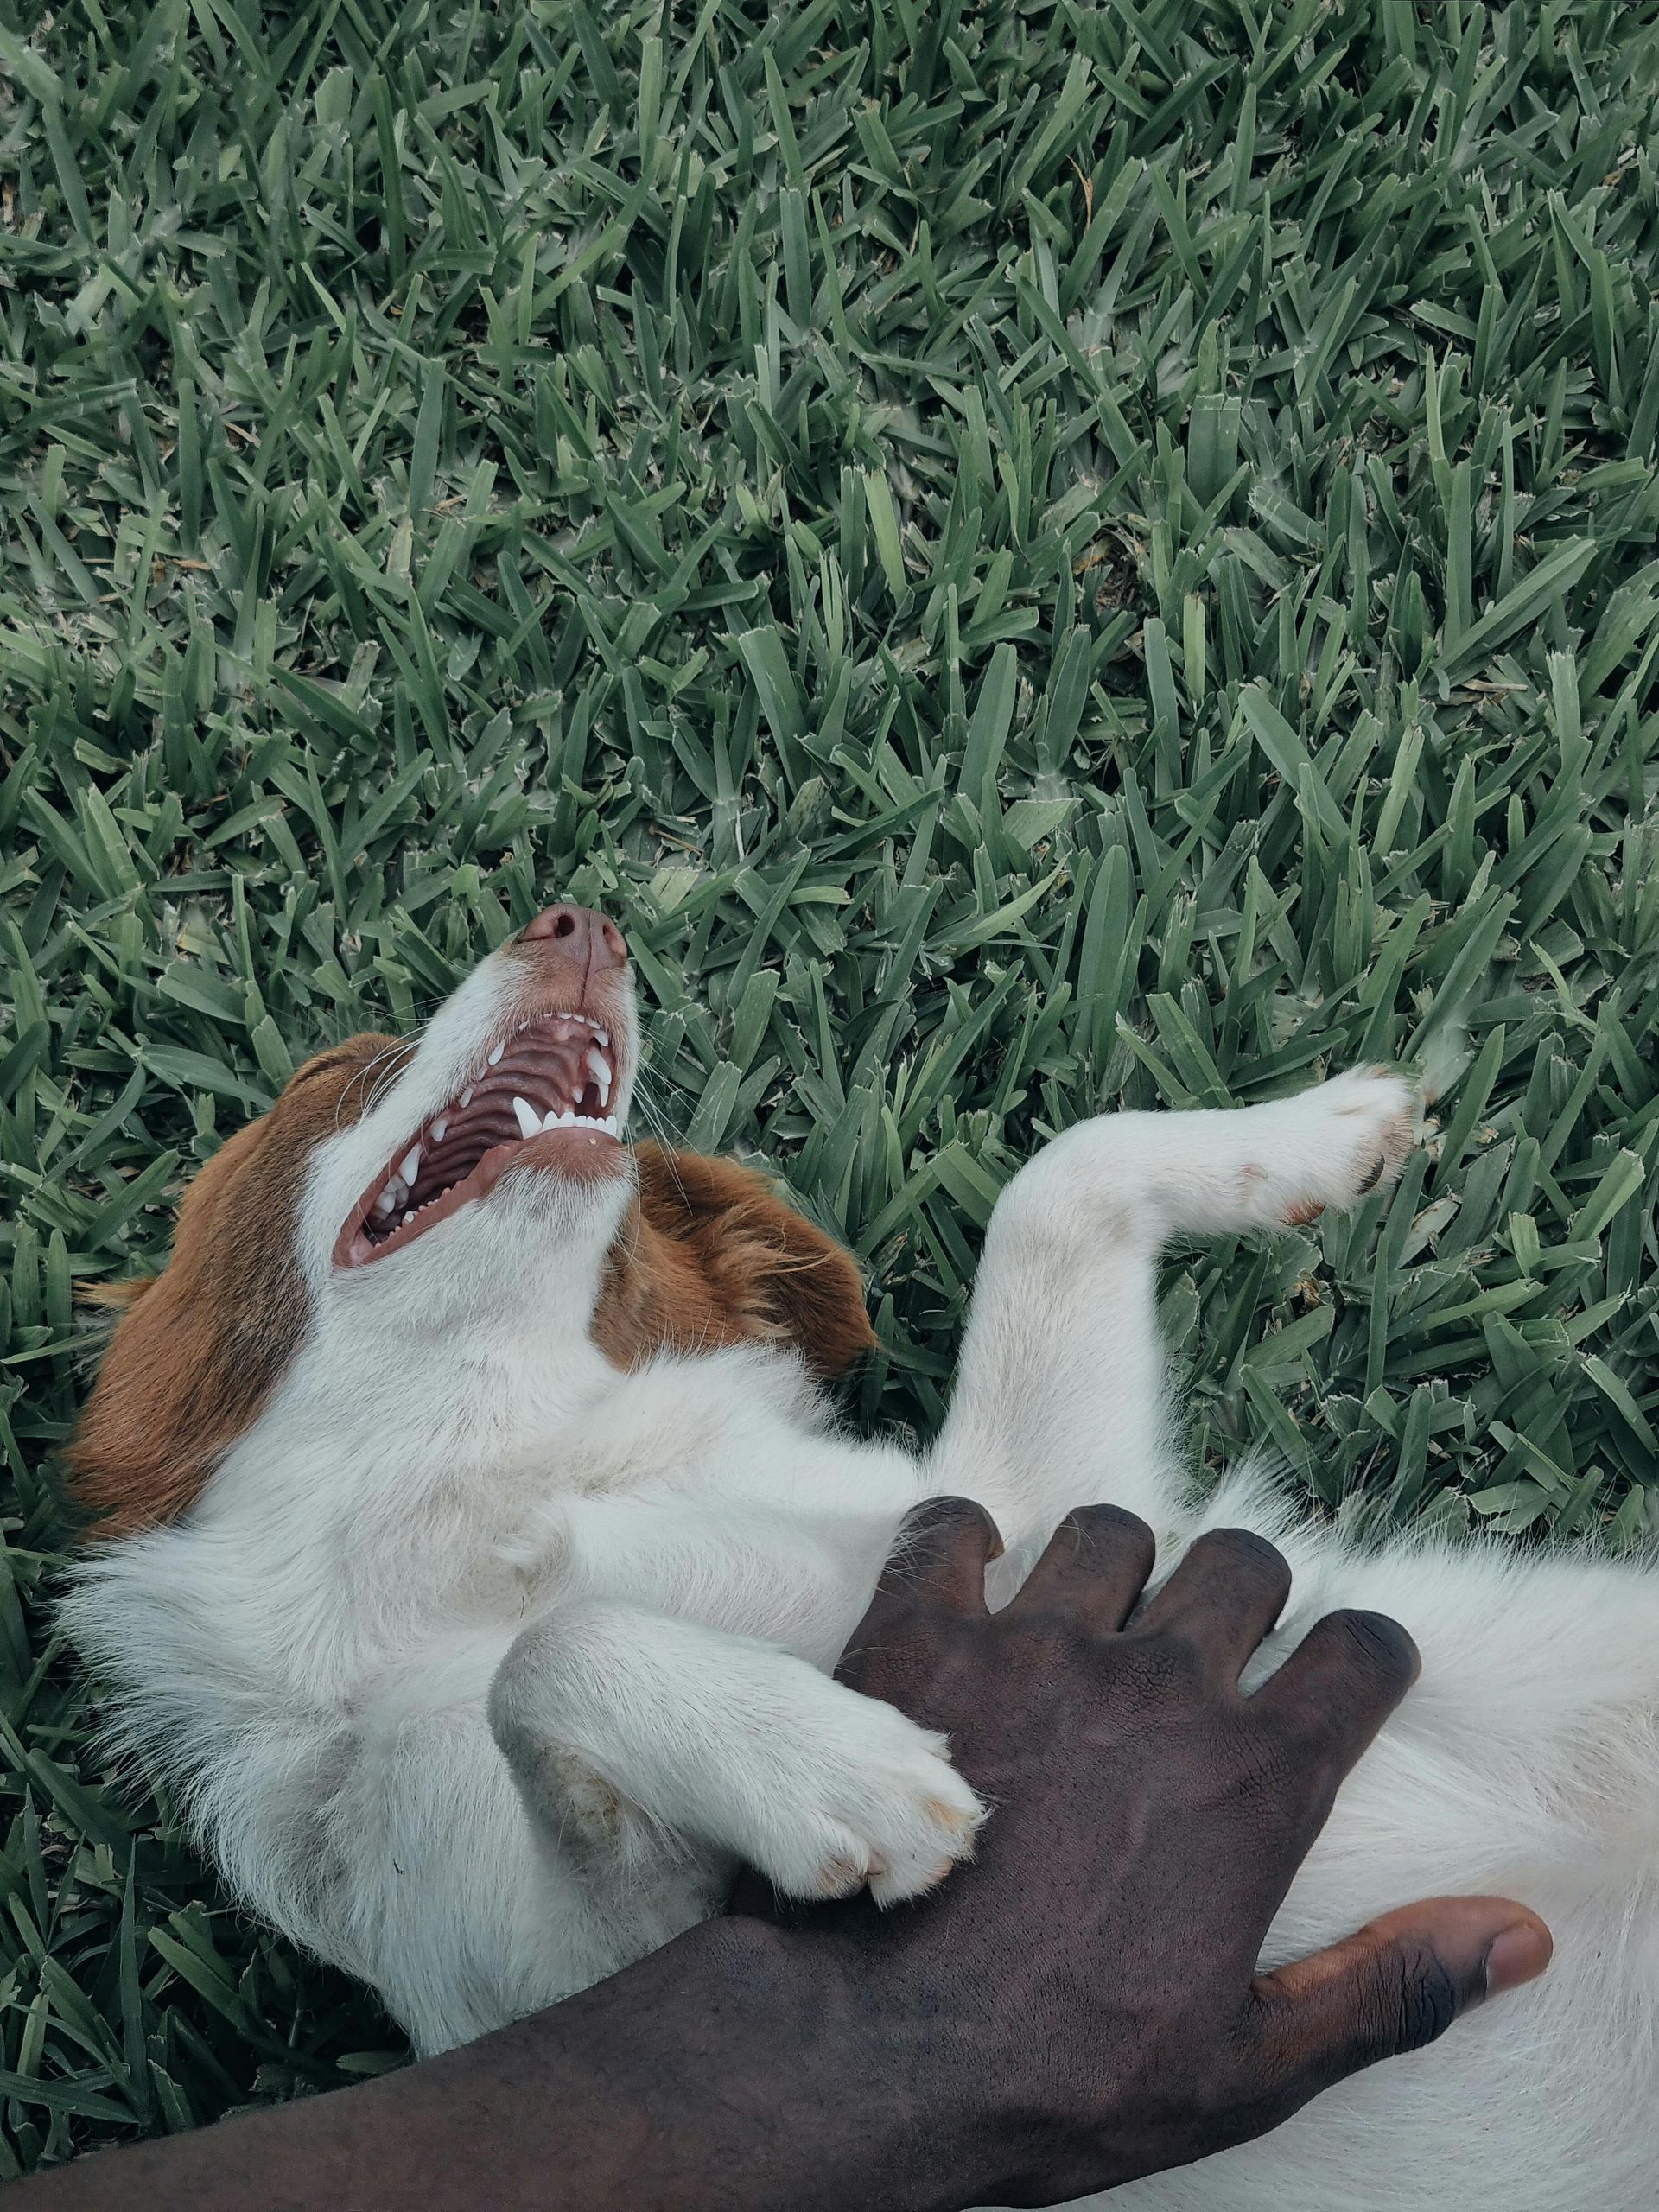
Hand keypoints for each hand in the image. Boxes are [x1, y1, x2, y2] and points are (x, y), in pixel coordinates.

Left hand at [732, 1500, 1552, 2208]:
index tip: (1335, 1679)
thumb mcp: (1247, 2066)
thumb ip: (1388, 1989)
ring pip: (1109, 1529)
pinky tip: (964, 1596)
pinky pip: (954, 1528)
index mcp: (1253, 1781)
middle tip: (1203, 1650)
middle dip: (1241, 1593)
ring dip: (1111, 1568)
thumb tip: (1516, 1936)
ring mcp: (1034, 1648)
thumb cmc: (1059, 2074)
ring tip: (1085, 1626)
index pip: (1361, 1647)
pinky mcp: (921, 1637)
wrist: (869, 2056)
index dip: (1361, 1657)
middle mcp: (1157, 1687)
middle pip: (1242, 1558)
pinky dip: (962, 1547)